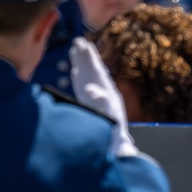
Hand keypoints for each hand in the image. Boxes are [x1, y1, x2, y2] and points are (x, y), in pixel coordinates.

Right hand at [70, 37, 138, 157]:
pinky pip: (83, 87)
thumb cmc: (112, 134)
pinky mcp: (91, 106)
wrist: (116, 150)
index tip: (82, 44)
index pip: (96, 70)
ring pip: (88, 77)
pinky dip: (78, 78)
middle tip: (78, 42)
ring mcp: (97, 99)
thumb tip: (91, 89)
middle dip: (85, 57)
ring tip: (75, 51)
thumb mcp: (107, 118)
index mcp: (107, 92)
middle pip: (93, 70)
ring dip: (81, 64)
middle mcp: (104, 92)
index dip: (88, 58)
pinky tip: (75, 72)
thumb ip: (100, 103)